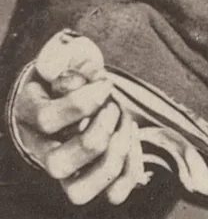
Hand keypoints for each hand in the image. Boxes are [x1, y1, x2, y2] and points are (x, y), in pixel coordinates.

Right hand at [10, 30, 146, 205]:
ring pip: (79, 192)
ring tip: (125, 123)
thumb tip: (59, 70)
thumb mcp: (63, 54)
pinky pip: (112, 195)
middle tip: (113, 107)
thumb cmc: (68, 72)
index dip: (81, 102)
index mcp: (31, 116)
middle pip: (58, 165)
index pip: (47, 120)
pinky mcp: (93, 180)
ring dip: (113, 156)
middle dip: (96, 134)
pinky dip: (131, 169)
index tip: (105, 83)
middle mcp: (43, 152)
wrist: (73, 93)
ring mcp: (67, 172)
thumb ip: (60, 55)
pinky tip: (133, 137)